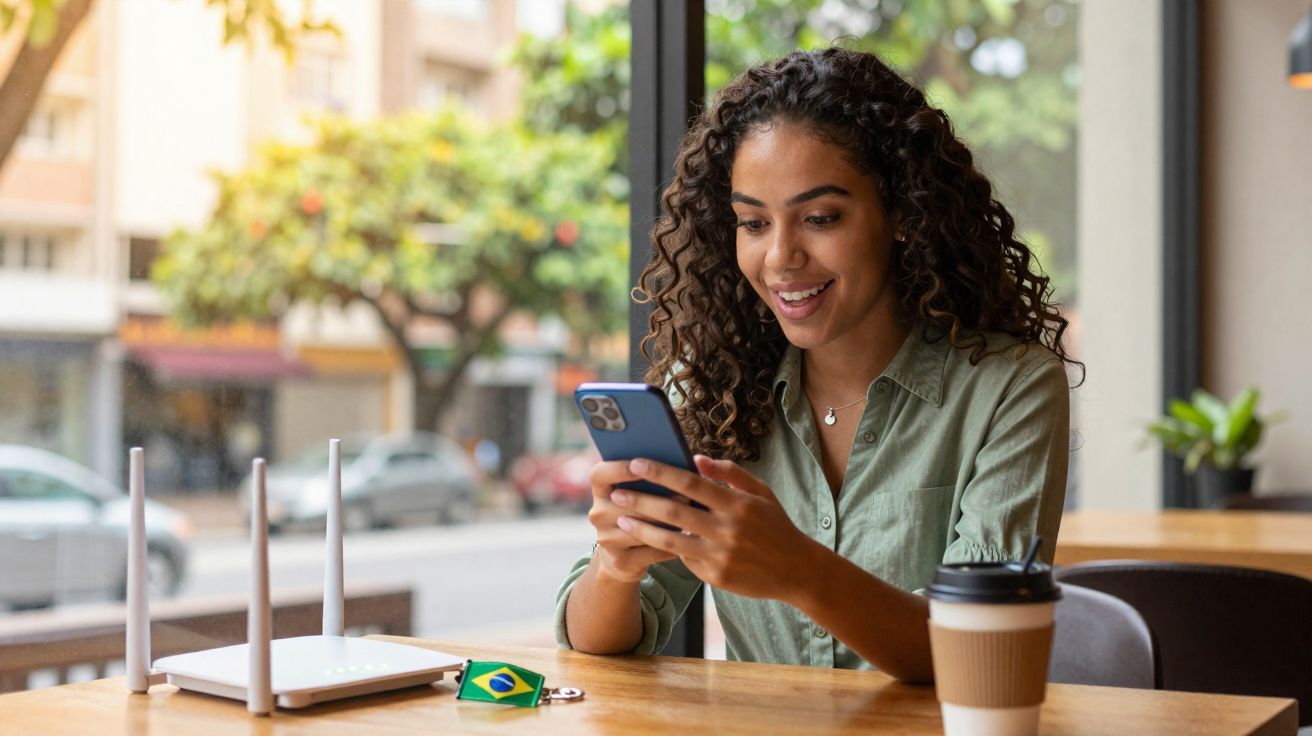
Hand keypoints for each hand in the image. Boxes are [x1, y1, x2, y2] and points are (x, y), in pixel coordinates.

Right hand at [586, 460, 676, 583]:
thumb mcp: (637, 495)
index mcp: (600, 491)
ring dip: (667, 523)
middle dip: (658, 499)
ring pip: (641, 529)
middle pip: (627, 503)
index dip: (618, 469)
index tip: (640, 464)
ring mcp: (607, 539)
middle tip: (686, 495)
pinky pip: (651, 550)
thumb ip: (650, 480)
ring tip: (690, 517)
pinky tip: (687, 539)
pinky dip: (670, 545)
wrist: (622, 558)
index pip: (600, 475)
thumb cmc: (638, 515)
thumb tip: (680, 464)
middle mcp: (598, 514)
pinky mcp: (621, 561)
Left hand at [610, 455, 817, 602]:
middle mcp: (727, 530)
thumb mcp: (760, 493)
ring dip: (642, 528)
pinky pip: (684, 559)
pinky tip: (648, 538)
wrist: (796, 570)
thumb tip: (696, 459)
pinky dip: (667, 547)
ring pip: (670, 540)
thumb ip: (729, 473)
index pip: (691, 483)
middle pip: (673, 511)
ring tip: (621, 518)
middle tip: (617, 492)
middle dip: (641, 500)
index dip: (661, 472)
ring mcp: (720, 556)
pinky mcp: (715, 577)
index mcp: (737, 504)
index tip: (636, 463)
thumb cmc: (776, 525)